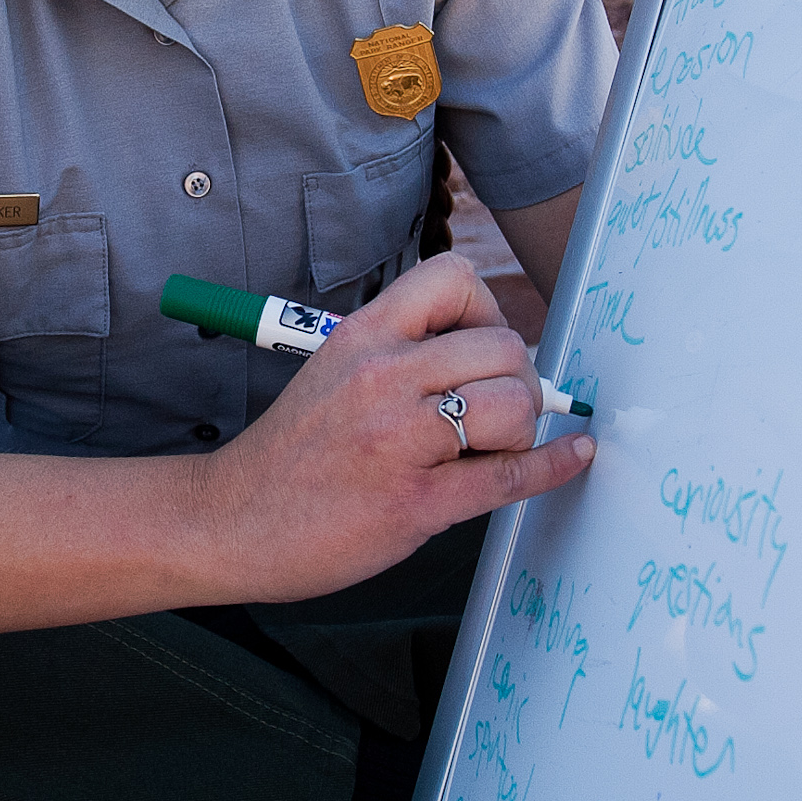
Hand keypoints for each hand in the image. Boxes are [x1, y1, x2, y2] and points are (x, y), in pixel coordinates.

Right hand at [193, 252, 595, 605]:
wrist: (229, 520)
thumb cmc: (288, 455)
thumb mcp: (333, 373)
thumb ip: (402, 358)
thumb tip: (495, 361)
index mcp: (361, 336)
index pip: (455, 279)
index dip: (488, 312)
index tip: (483, 350)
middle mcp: (382, 376)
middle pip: (504, 347)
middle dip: (518, 381)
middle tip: (498, 410)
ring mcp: (399, 439)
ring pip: (513, 406)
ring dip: (521, 428)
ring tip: (492, 447)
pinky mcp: (416, 501)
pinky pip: (510, 476)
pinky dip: (553, 467)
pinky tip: (572, 457)